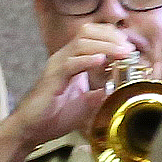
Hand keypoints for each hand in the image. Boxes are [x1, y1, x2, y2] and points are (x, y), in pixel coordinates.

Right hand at [10, 25, 143, 149]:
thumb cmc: (55, 115)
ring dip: (105, 46)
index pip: (92, 35)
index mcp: (72, 60)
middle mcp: (63, 57)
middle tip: (129, 48)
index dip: (112, 36)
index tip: (129, 47)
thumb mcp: (87, 102)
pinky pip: (70, 63)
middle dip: (111, 36)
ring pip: (81, 44)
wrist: (32, 129)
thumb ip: (102, 92)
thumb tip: (121, 89)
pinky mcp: (52, 78)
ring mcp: (57, 66)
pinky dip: (86, 60)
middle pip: (87, 32)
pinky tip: (101, 61)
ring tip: (122, 52)